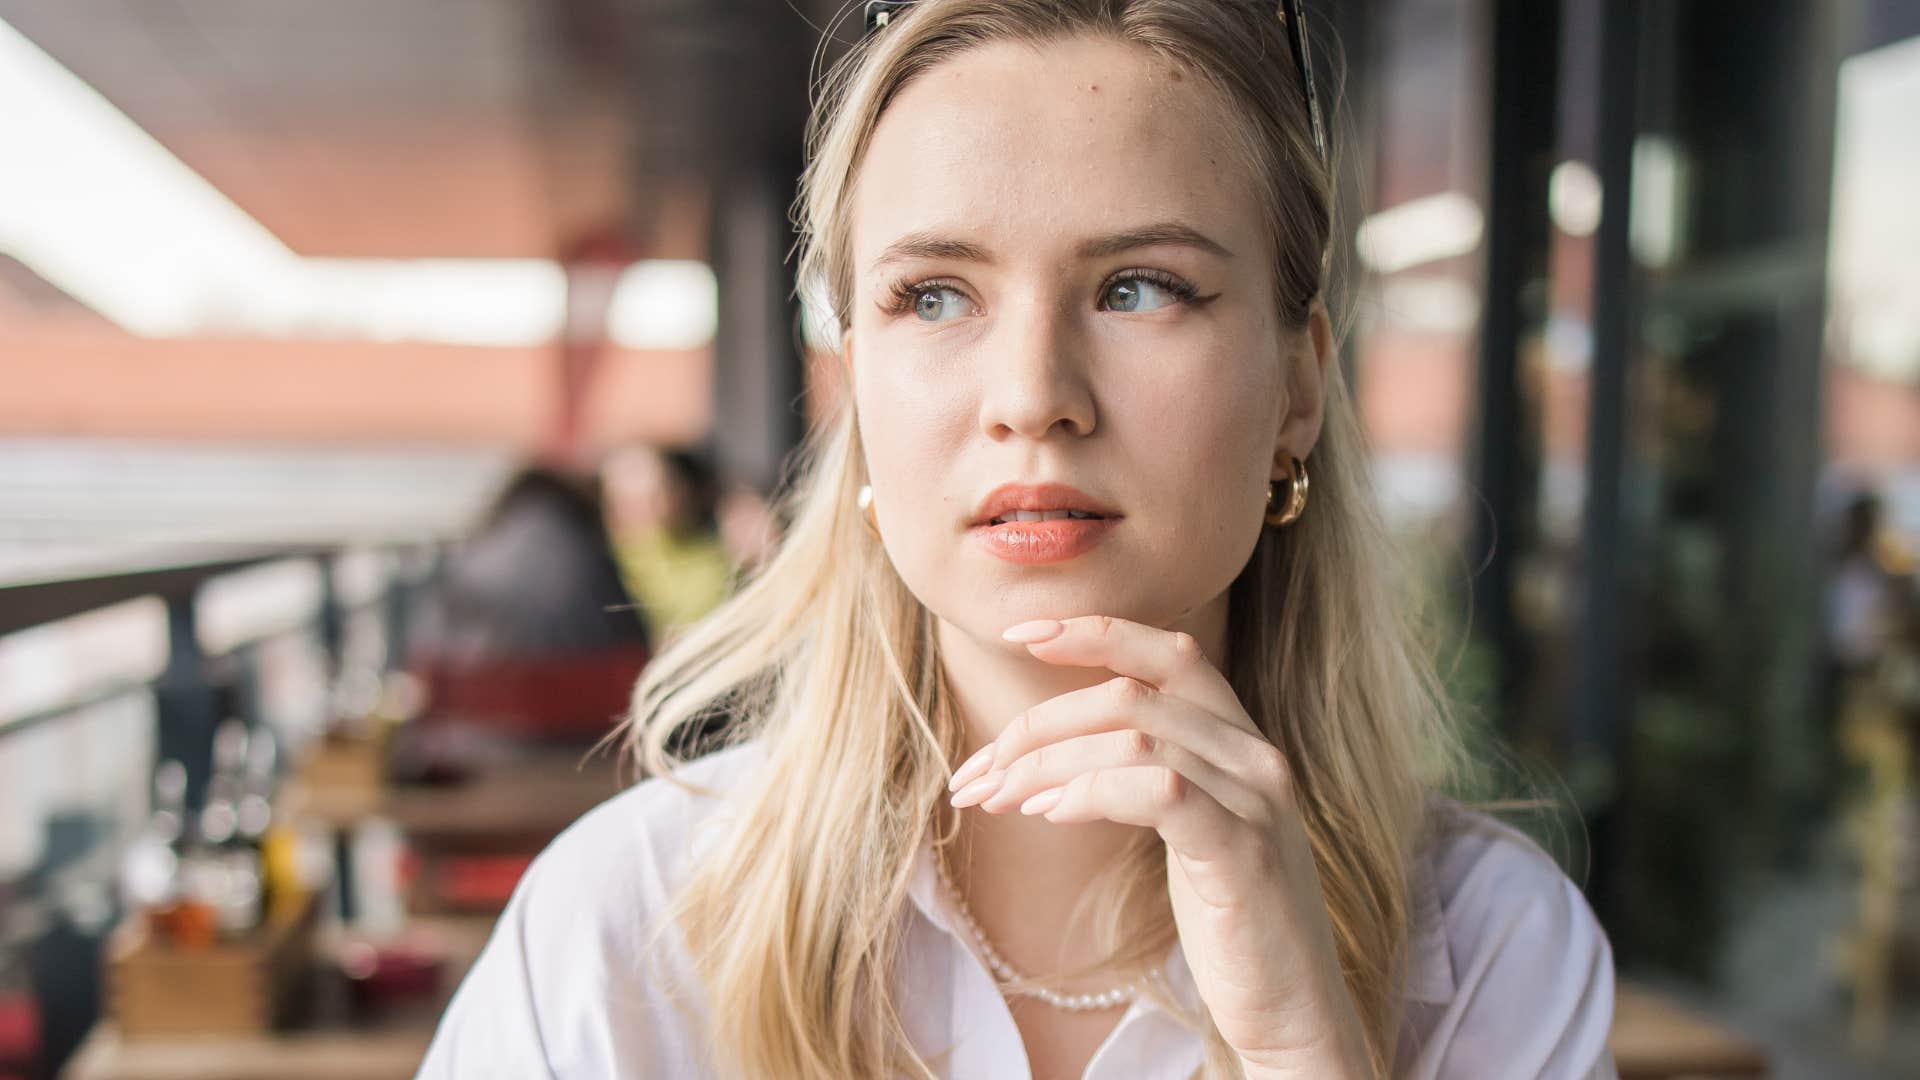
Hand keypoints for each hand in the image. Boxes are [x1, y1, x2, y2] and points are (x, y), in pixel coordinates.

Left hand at [947, 615, 1373, 1076]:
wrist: (1292, 1004)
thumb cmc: (1228, 916)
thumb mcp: (1191, 826)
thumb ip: (1144, 773)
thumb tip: (1042, 749)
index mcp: (1238, 739)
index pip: (1167, 650)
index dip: (1091, 631)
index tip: (1018, 632)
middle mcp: (1255, 755)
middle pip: (1131, 693)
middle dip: (1037, 724)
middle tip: (980, 773)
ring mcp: (1255, 801)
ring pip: (1133, 737)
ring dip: (1046, 764)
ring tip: (1000, 800)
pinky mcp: (1243, 853)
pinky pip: (1159, 791)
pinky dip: (1092, 791)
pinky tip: (1051, 814)